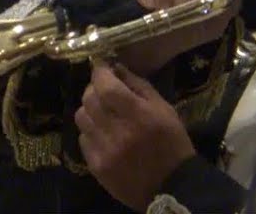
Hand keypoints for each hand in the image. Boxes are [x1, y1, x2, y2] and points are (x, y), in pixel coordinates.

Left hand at [76, 62, 194, 211]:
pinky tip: (104, 134)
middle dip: (94, 89)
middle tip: (103, 89)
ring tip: (103, 113)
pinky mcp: (96, 165)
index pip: (106, 86)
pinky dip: (90, 132)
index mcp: (139, 116)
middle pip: (89, 99)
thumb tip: (115, 67)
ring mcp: (104, 150)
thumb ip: (139, 86)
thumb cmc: (172, 144)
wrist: (174, 188)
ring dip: (90, 110)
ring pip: (81, 117)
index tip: (101, 67)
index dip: (100, 73)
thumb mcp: (165, 110)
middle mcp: (118, 132)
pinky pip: (83, 138)